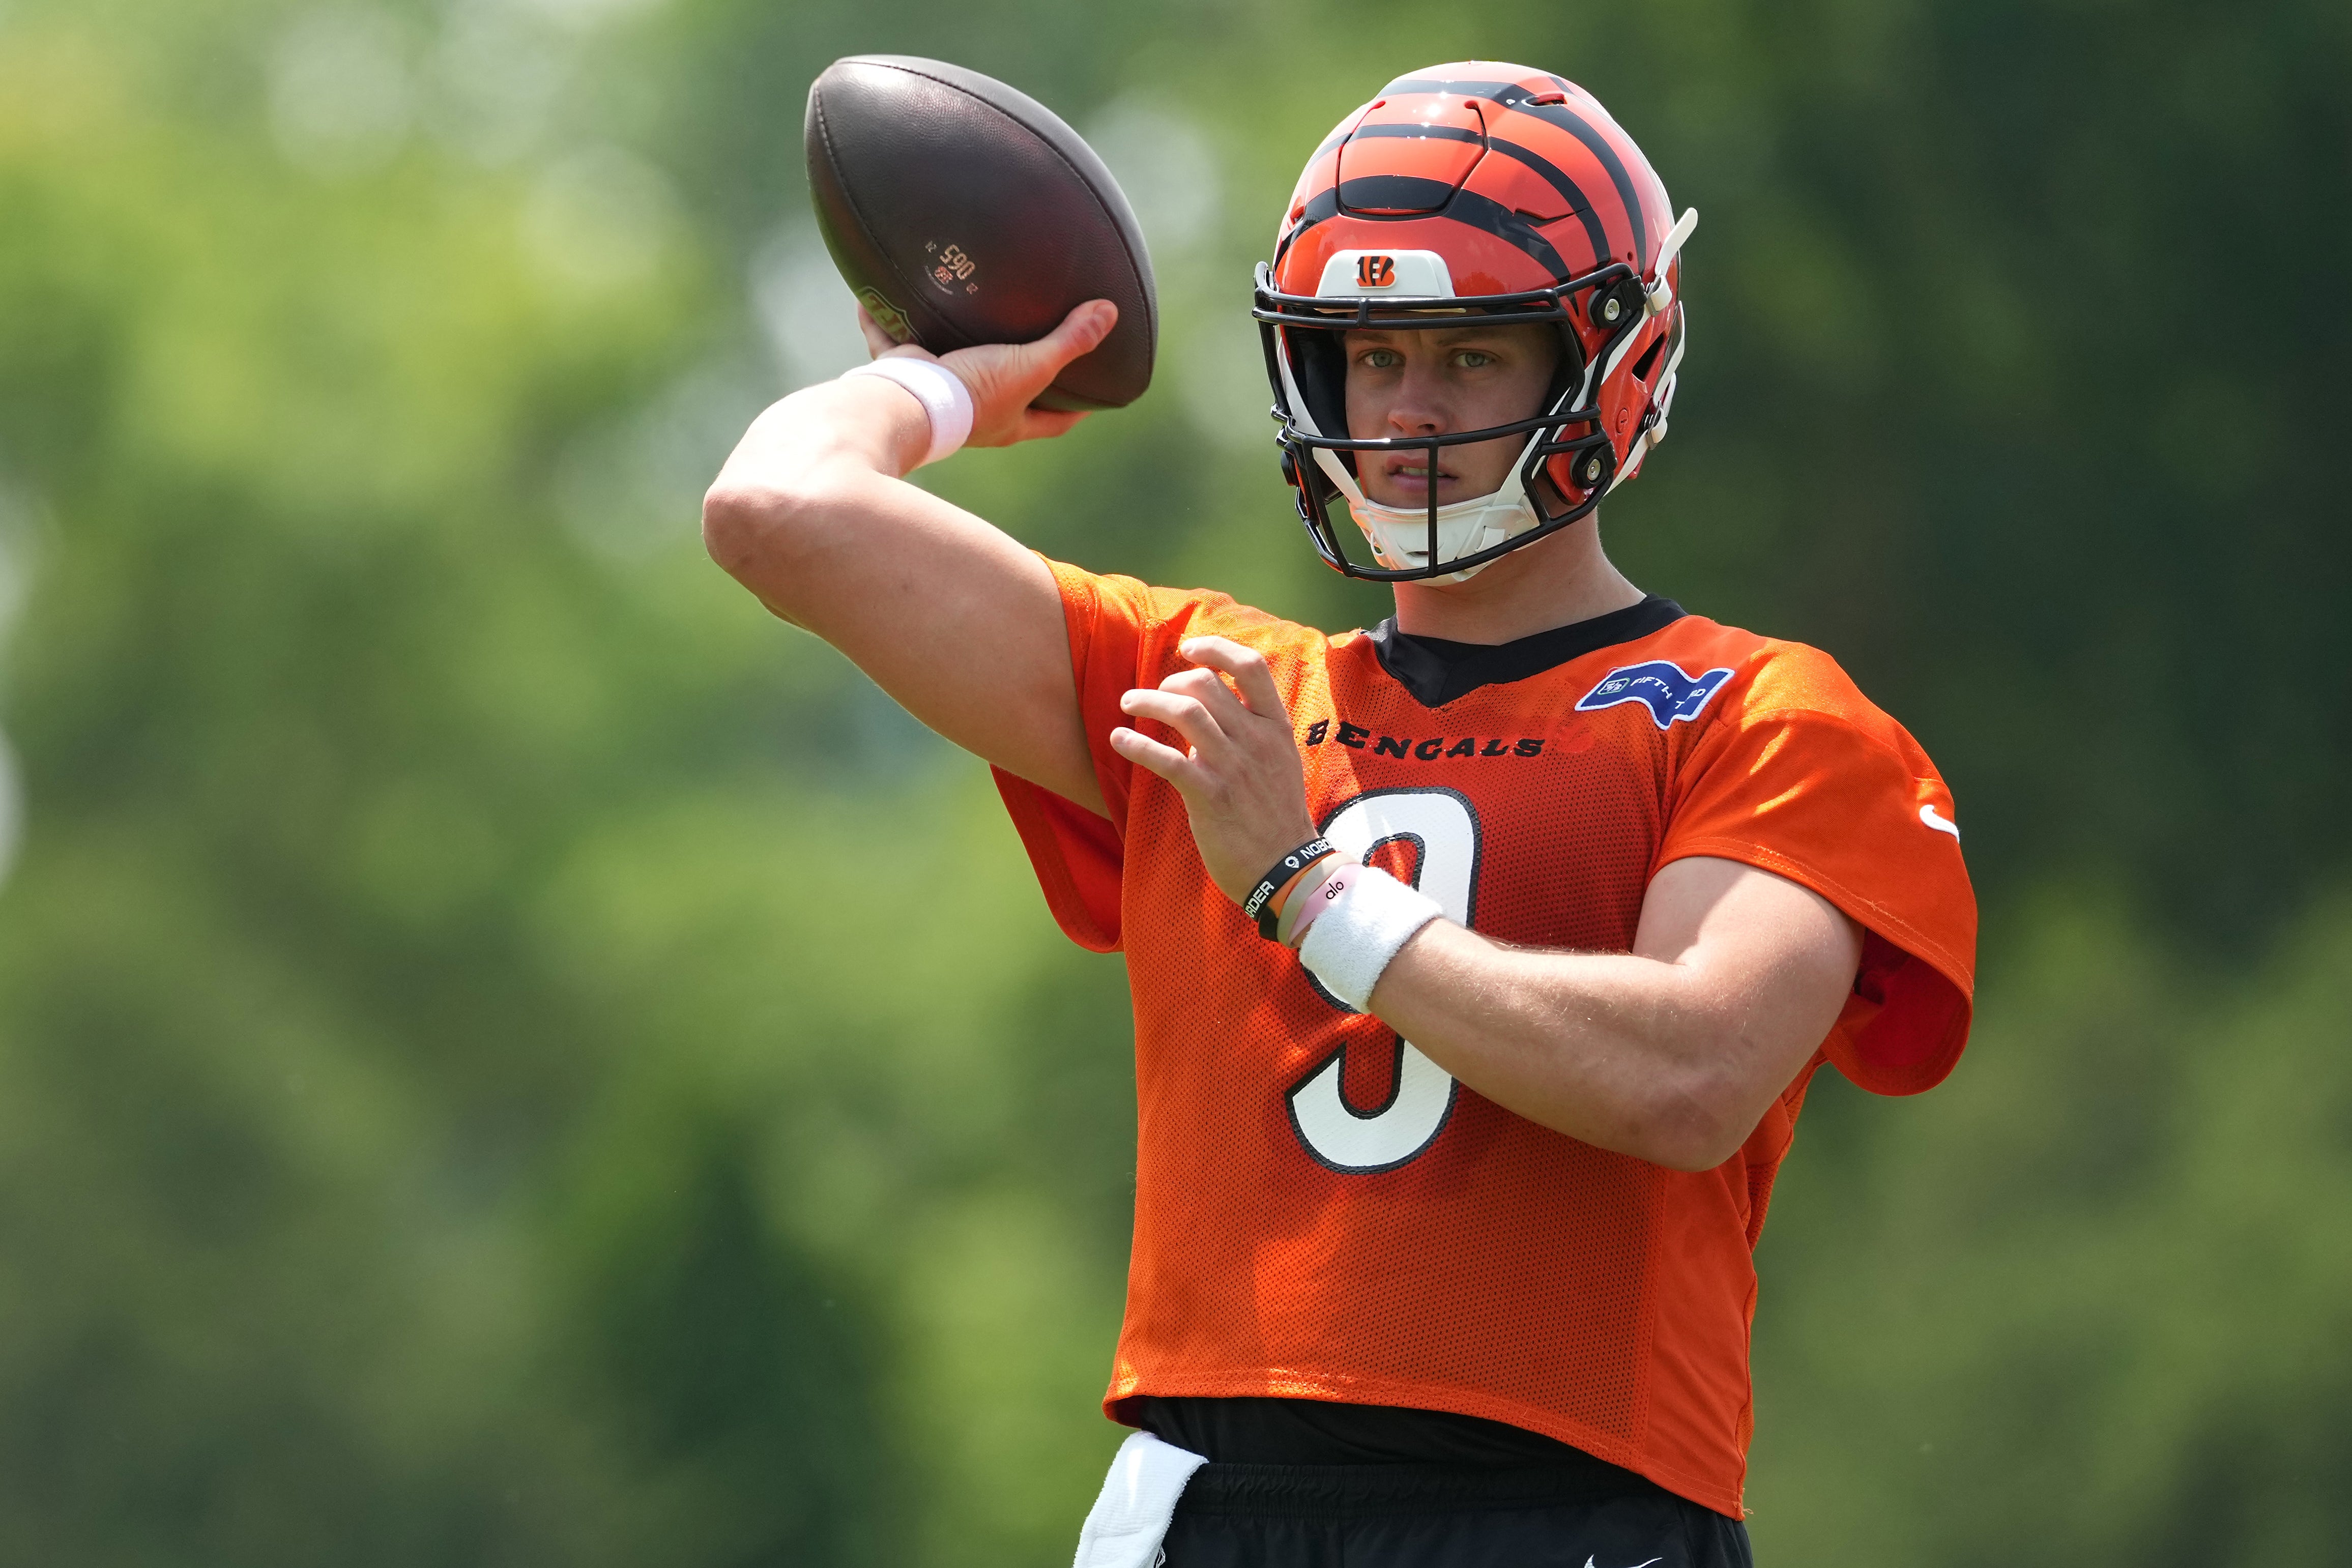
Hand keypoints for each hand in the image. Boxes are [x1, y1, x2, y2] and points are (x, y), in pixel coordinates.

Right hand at [856, 299, 1116, 447]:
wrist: (905, 404)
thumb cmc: (971, 393)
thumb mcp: (1028, 366)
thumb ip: (1068, 341)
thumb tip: (1110, 313)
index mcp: (1007, 421)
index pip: (1055, 421)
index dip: (1077, 408)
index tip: (1095, 391)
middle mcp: (973, 414)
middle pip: (1005, 396)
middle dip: (1017, 375)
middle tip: (1035, 345)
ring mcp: (935, 394)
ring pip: (948, 367)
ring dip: (954, 344)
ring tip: (967, 314)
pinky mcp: (901, 373)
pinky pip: (889, 340)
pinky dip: (879, 318)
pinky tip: (874, 293)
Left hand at [1109, 637, 1319, 905]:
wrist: (1286, 869)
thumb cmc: (1276, 817)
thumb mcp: (1279, 762)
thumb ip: (1250, 732)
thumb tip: (1210, 711)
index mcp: (1276, 727)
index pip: (1251, 667)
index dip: (1215, 649)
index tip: (1189, 649)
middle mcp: (1256, 740)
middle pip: (1206, 684)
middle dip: (1170, 681)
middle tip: (1151, 694)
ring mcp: (1233, 767)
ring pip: (1184, 711)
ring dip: (1147, 701)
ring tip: (1128, 704)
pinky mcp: (1209, 796)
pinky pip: (1165, 759)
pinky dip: (1136, 744)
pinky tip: (1119, 740)